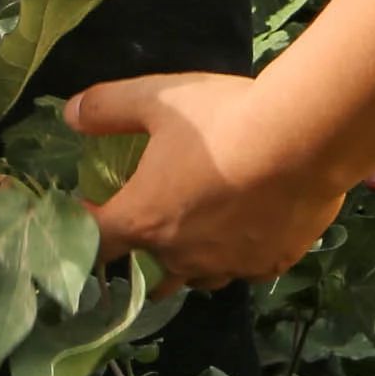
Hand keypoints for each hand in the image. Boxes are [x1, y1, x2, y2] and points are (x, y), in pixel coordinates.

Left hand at [67, 73, 351, 289]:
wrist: (304, 140)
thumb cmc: (222, 120)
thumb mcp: (157, 99)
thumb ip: (107, 107)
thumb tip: (70, 114)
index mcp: (144, 221)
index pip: (95, 243)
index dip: (86, 227)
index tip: (90, 209)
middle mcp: (181, 256)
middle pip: (147, 272)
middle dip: (140, 253)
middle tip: (148, 224)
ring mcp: (228, 265)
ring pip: (198, 277)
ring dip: (188, 260)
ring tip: (196, 231)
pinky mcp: (270, 265)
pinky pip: (243, 269)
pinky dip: (236, 255)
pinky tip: (246, 231)